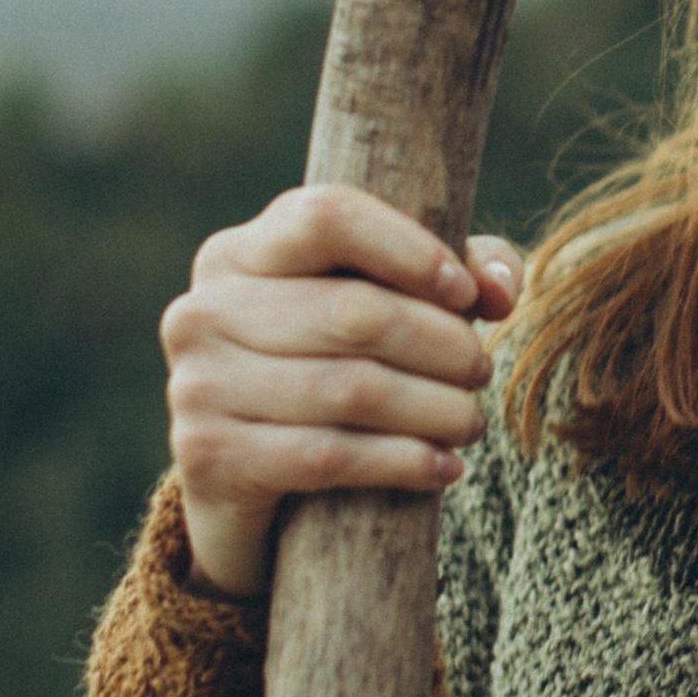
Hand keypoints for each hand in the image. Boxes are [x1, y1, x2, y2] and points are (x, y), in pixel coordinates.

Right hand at [159, 187, 526, 599]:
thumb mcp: (379, 306)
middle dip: (442, 345)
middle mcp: (203, 309)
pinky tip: (444, 467)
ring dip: (435, 409)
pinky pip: (328, 455)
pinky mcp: (207, 456)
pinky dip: (403, 462)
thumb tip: (500, 288)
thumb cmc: (326, 368)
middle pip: (356, 312)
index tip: (466, 294)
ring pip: (350, 390)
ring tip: (470, 422)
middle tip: (481, 370)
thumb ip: (451, 273)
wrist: (242, 479)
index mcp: (239, 252)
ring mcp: (197, 384)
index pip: (328, 217)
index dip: (410, 250)